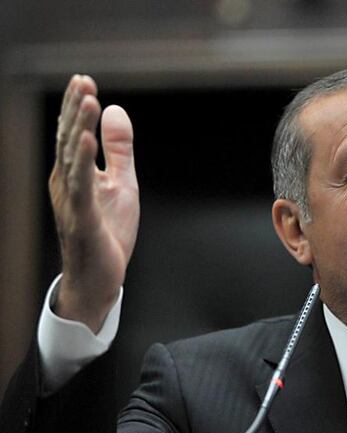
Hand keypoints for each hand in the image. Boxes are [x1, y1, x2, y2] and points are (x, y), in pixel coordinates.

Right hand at [49, 75, 138, 331]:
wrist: (99, 280)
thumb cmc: (107, 232)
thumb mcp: (121, 183)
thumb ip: (119, 149)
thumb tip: (115, 109)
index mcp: (74, 174)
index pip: (73, 134)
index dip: (77, 107)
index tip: (84, 80)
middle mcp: (66, 184)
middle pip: (68, 139)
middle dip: (75, 109)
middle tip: (82, 81)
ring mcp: (72, 201)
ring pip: (72, 158)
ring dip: (79, 127)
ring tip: (87, 100)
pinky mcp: (82, 219)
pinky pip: (82, 187)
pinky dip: (83, 162)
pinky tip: (87, 142)